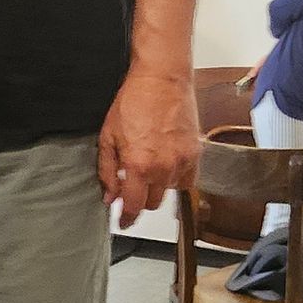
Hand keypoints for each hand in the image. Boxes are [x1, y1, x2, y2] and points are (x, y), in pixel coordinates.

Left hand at [98, 65, 199, 229]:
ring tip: (151, 165)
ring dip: (158, 186)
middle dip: (140, 198)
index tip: (123, 223)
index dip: (126, 219)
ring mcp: (182, 162)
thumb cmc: (134, 101)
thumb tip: (109, 196)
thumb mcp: (108, 136)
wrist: (161, 79)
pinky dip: (177, 178)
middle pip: (152, 203)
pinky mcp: (196, 154)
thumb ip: (106, 171)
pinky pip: (188, 180)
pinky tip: (167, 164)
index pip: (132, 207)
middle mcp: (162, 168)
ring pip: (169, 192)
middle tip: (133, 184)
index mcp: (137, 165)